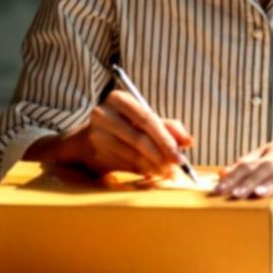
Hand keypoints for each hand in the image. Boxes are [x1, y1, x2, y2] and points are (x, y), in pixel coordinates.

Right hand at [54, 90, 193, 176]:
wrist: (84, 142)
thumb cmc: (122, 127)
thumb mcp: (142, 120)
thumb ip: (168, 127)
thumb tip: (188, 141)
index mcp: (118, 99)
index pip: (146, 118)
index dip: (165, 138)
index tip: (180, 154)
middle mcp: (104, 114)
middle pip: (139, 137)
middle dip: (161, 155)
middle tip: (176, 168)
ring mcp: (96, 134)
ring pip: (133, 154)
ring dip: (154, 167)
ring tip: (167, 173)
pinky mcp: (94, 153)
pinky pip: (125, 165)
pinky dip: (142, 171)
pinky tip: (151, 173)